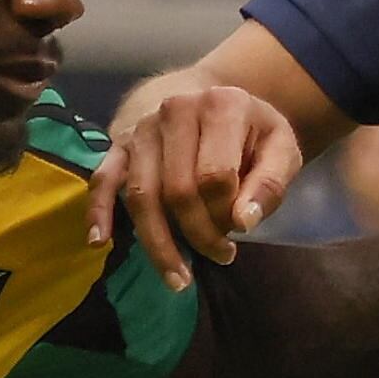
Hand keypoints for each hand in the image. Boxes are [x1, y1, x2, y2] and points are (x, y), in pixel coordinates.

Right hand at [85, 70, 303, 292]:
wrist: (207, 97)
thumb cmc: (248, 130)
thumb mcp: (280, 147)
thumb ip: (270, 183)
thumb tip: (244, 222)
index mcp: (220, 105)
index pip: (216, 176)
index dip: (228, 213)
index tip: (241, 230)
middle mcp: (175, 110)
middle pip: (178, 191)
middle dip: (199, 234)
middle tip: (221, 255)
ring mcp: (143, 129)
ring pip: (142, 195)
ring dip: (159, 244)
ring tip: (178, 280)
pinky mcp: (119, 145)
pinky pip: (104, 180)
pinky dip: (99, 211)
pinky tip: (98, 242)